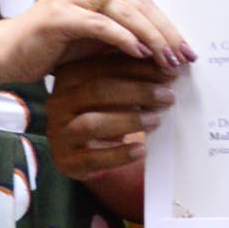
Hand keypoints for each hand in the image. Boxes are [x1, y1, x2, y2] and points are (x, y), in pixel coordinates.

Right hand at [0, 0, 192, 94]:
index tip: (186, 50)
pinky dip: (123, 39)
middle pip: (138, 3)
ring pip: (124, 12)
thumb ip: (128, 34)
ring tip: (166, 60)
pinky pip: (101, 25)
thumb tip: (168, 49)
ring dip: (150, 38)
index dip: (167, 25)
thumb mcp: (99, 38)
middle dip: (165, 33)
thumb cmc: (56, 47)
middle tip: (184, 57)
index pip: (142, 0)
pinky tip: (140, 54)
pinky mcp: (60, 14)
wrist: (11, 53)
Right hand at [47, 52, 171, 181]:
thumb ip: (131, 78)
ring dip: (128, 121)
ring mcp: (59, 133)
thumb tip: (168, 67)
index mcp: (68, 76)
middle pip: (98, 90)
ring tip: (156, 121)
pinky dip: (119, 154)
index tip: (170, 71)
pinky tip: (141, 150)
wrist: (82, 154)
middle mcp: (58, 102)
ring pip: (91, 123)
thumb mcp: (112, 93)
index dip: (139, 68)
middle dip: (137, 92)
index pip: (105, 66)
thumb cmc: (104, 115)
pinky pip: (92, 158)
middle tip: (168, 96)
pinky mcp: (66, 161)